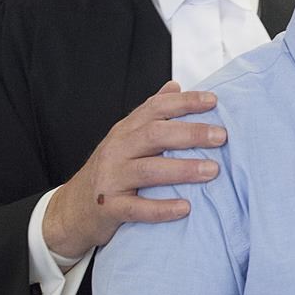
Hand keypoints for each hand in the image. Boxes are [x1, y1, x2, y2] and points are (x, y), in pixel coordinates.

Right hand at [43, 81, 224, 258]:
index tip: (213, 101)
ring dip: (183, 169)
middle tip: (221, 136)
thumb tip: (175, 86)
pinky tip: (185, 207)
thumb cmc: (111, 170)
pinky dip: (162, 209)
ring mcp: (112, 178)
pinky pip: (137, 208)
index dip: (185, 102)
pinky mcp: (109, 207)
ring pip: (148, 170)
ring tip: (212, 170)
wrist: (73, 208)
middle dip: (191, 134)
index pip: (156, 108)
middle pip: (155, 135)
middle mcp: (117, 149)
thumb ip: (151, 114)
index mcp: (126, 130)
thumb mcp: (127, 137)